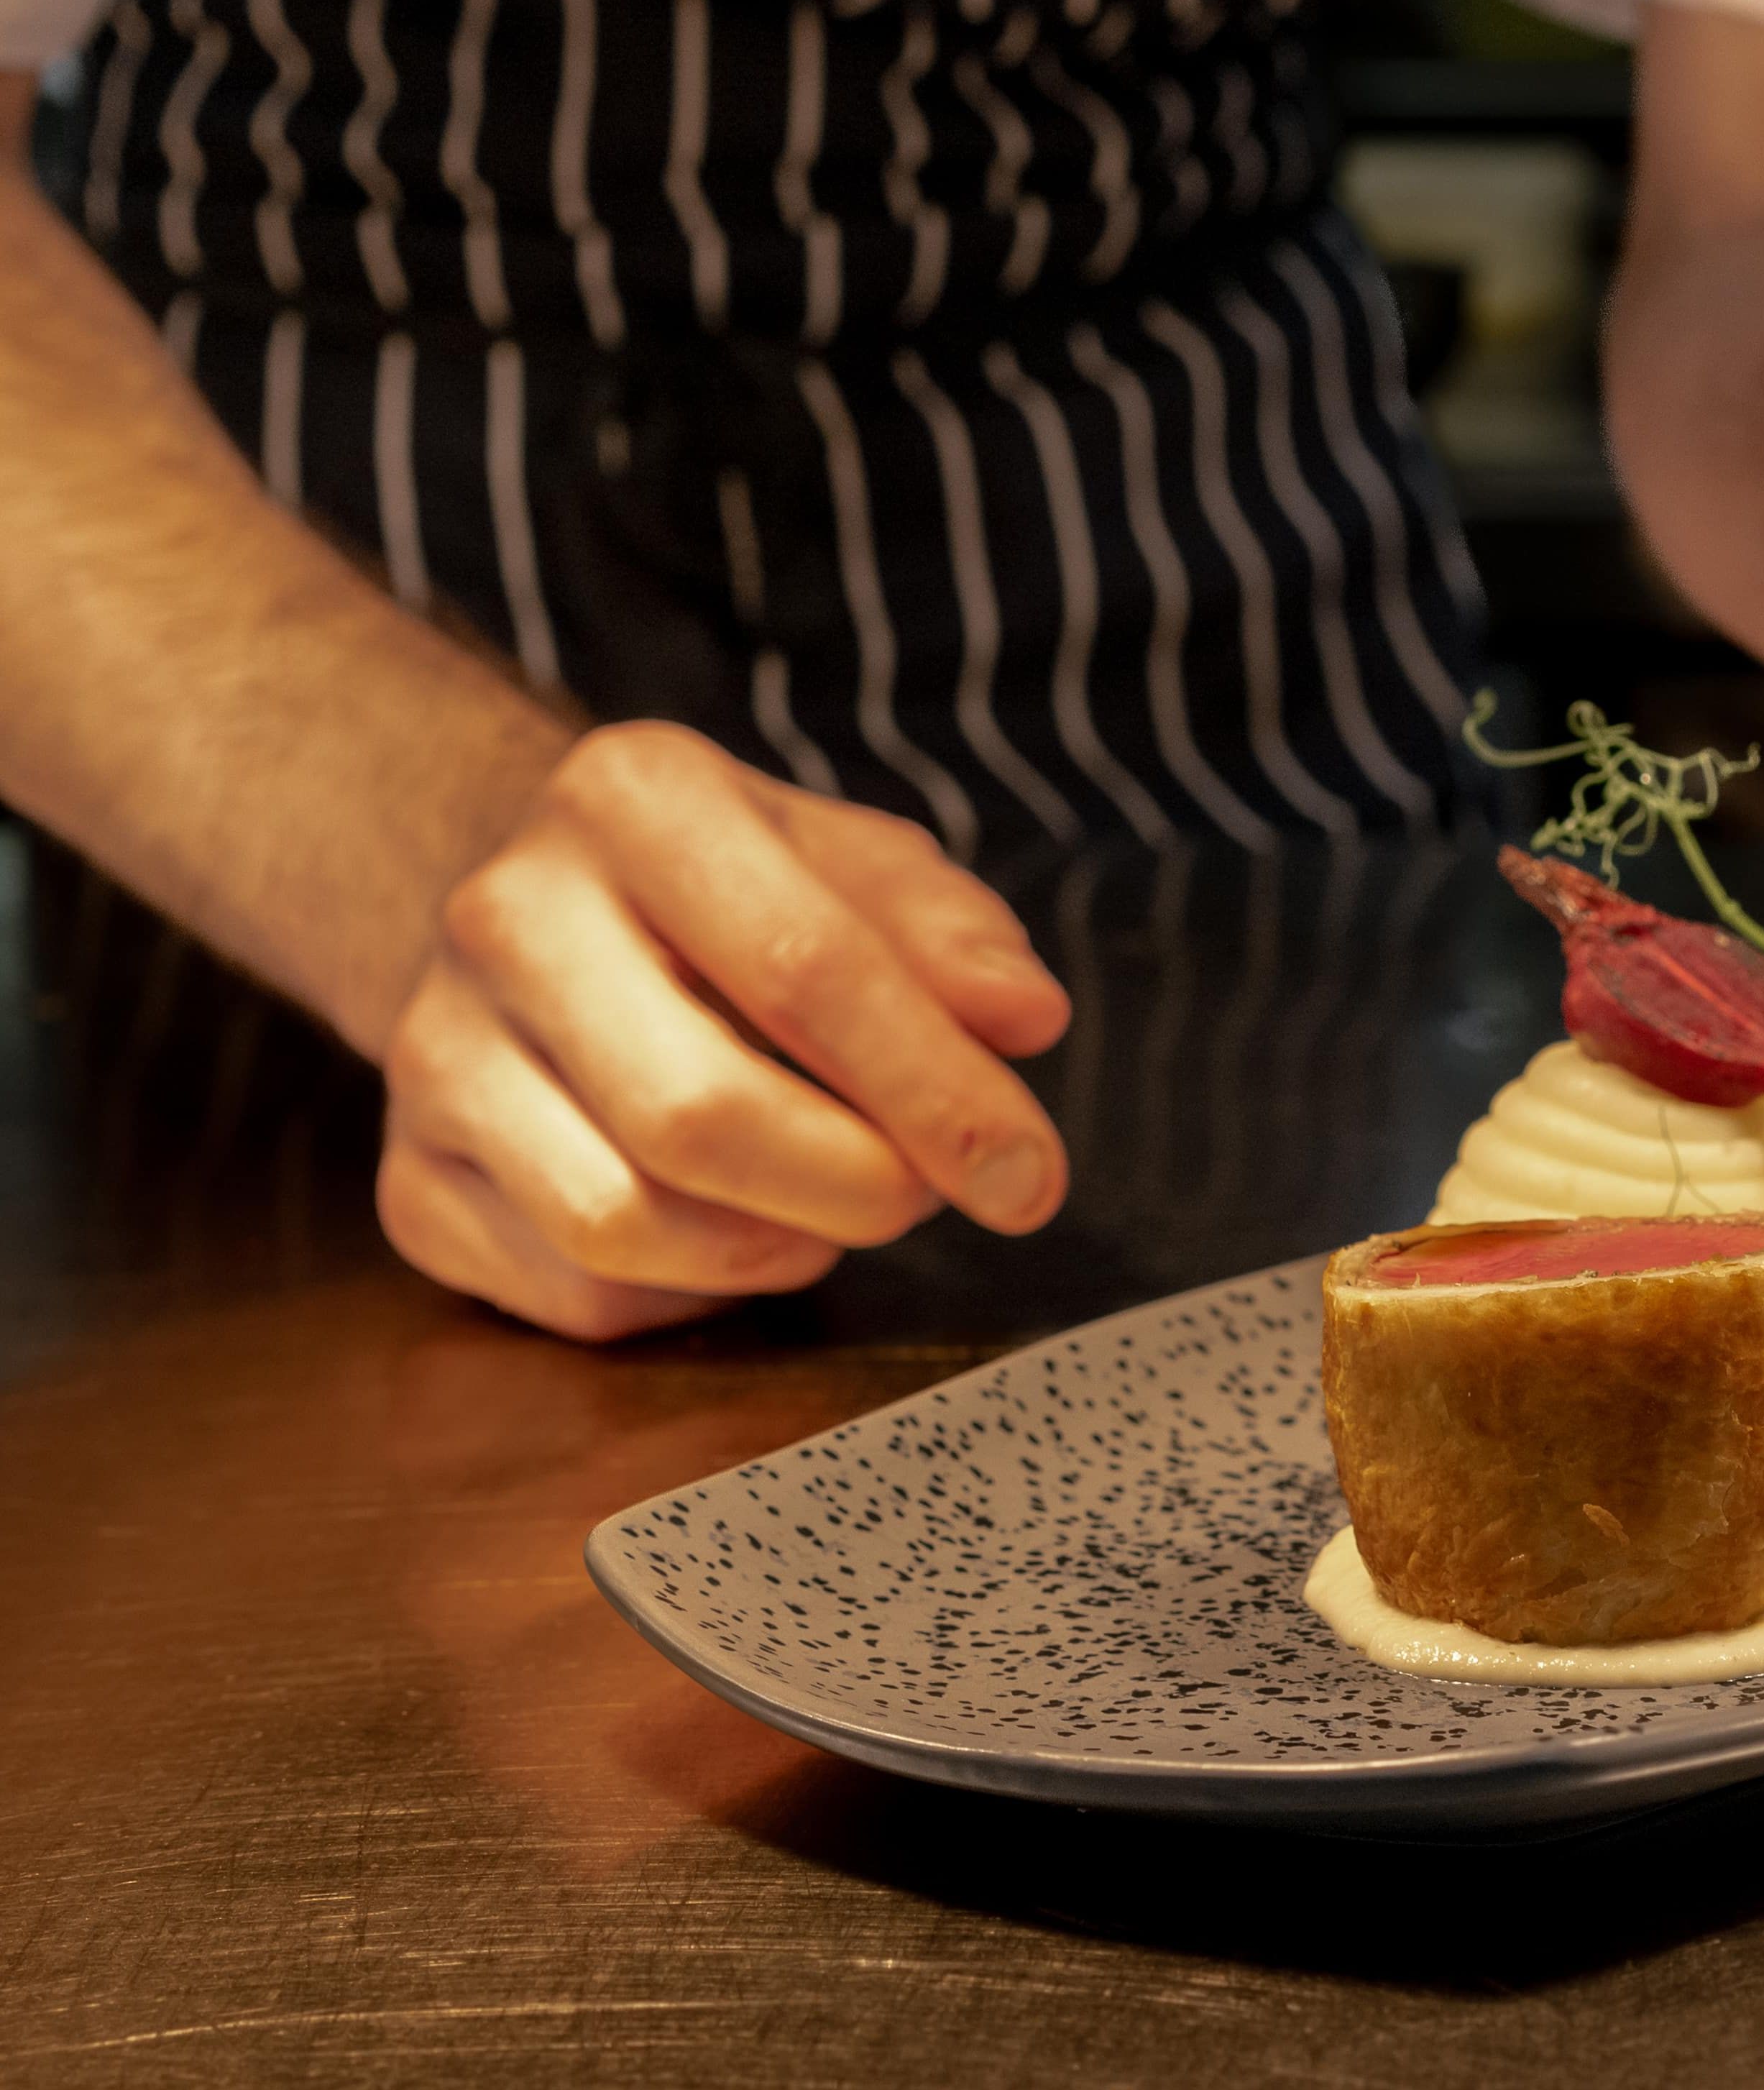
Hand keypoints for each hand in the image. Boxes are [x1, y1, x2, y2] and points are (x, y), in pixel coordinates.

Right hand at [377, 723, 1071, 1341]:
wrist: (530, 910)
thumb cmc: (728, 890)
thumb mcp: (851, 860)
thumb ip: (949, 933)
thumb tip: (1022, 1020)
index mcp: (633, 798)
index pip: (803, 967)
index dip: (936, 1090)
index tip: (1031, 1174)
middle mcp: (507, 915)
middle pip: (699, 1113)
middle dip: (857, 1185)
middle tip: (931, 1195)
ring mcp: (435, 1053)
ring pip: (623, 1222)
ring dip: (777, 1246)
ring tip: (839, 1199)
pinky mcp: (407, 1180)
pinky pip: (577, 1291)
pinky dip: (694, 1291)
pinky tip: (737, 1226)